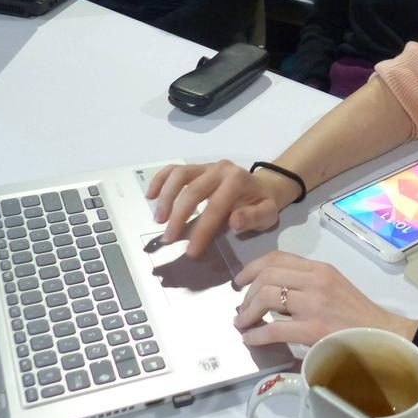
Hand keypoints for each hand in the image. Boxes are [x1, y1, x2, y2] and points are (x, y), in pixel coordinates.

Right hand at [144, 160, 293, 257]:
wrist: (264, 186)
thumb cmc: (263, 204)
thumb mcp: (267, 214)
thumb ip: (253, 217)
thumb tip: (234, 221)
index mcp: (237, 180)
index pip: (215, 207)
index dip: (201, 230)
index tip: (190, 251)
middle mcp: (220, 169)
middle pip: (192, 190)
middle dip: (178, 216)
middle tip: (169, 239)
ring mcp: (206, 166)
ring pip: (179, 175)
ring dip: (166, 198)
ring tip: (158, 220)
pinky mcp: (197, 167)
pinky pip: (174, 169)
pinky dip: (160, 180)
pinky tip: (150, 195)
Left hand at [233, 251, 407, 346]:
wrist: (383, 336)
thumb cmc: (357, 315)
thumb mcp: (333, 286)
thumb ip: (307, 283)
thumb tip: (272, 291)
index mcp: (320, 269)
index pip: (278, 258)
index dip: (252, 268)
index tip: (241, 281)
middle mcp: (316, 281)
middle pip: (267, 275)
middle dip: (247, 292)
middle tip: (240, 307)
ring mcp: (314, 304)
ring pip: (267, 296)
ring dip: (248, 311)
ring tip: (243, 323)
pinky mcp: (314, 329)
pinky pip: (274, 329)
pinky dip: (257, 334)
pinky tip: (251, 339)